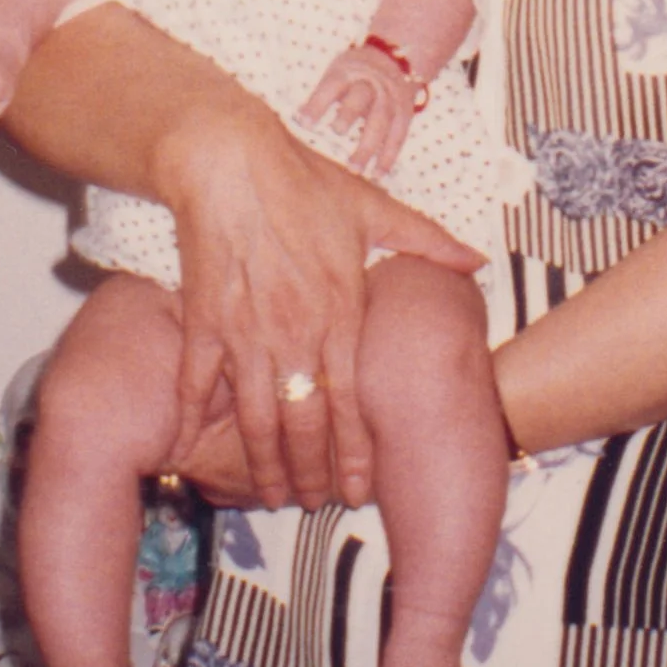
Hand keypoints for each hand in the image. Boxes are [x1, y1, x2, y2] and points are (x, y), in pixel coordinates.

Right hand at [156, 95, 482, 513]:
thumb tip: (476, 259)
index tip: (357, 490)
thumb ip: (424, 240)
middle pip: (305, 423)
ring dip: (263, 463)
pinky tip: (190, 449)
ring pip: (256, 417)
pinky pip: (197, 382)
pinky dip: (192, 418)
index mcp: (340, 311)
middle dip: (311, 472)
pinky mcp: (204, 320)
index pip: (352, 402)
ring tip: (271, 495)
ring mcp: (247, 331)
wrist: (231, 161)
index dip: (354, 453)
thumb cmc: (302, 181)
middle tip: (314, 505)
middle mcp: (295, 333)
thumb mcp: (371, 207)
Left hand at [297, 41, 420, 176]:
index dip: (318, 103)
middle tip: (336, 132)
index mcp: (349, 71)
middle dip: (349, 114)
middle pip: (361, 98)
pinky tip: (377, 175)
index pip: (332, 86)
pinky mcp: (404, 114)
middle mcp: (371, 84)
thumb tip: (297, 119)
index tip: (303, 122)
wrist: (395, 59)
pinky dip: (388, 157)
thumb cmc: (355, 72)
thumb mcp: (337, 71)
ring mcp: (391, 99)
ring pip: (381, 122)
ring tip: (354, 169)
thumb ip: (321, 95)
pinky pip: (397, 137)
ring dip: (368, 147)